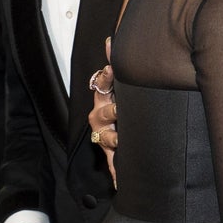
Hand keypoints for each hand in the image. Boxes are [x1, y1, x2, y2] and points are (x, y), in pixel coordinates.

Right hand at [88, 63, 116, 187]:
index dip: (105, 79)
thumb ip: (113, 65)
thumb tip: (111, 40)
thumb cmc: (118, 107)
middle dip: (113, 112)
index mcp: (103, 99)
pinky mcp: (111, 155)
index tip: (110, 70)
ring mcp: (104, 137)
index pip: (101, 85)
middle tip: (120, 110)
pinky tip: (122, 182)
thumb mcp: (116, 88)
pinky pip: (114, 165)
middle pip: (104, 113)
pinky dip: (118, 174)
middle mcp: (100, 118)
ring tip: (120, 140)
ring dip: (114, 139)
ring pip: (106, 138)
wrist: (115, 135)